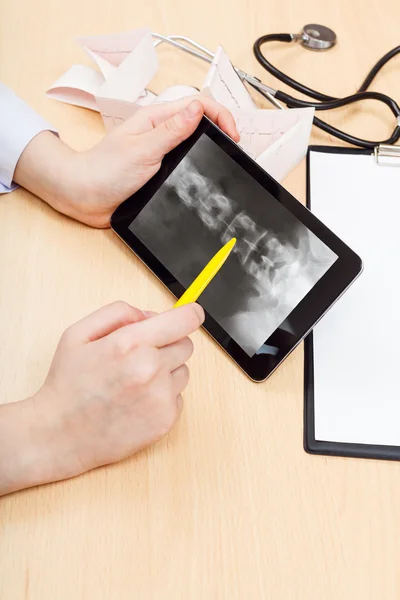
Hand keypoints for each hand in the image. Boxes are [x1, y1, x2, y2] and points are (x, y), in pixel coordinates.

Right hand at [0, 301, 204, 494]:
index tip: (191, 313)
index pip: (183, 320)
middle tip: (140, 355)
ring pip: (183, 371)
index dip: (190, 314)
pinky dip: (163, 396)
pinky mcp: (166, 420)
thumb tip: (151, 315)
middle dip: (168, 344)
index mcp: (130, 343)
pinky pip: (179, 396)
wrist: (59, 434)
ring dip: (166, 371)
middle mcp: (150, 369)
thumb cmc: (67, 384)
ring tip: (133, 382)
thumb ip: (118, 313)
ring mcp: (161, 397)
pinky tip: (136, 402)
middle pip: (186, 344)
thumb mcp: (79, 333)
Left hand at [14, 95, 238, 227]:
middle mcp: (160, 134)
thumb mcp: (142, 149)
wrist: (84, 197)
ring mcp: (160, 154)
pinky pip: (184, 167)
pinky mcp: (159, 173)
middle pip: (200, 124)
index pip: (198, 105)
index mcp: (156, 120)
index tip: (232, 135)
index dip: (220, 116)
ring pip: (194, 146)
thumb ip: (171, 130)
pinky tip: (205, 178)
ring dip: (210, 150)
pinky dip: (197, 169)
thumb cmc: (105, 171)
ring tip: (225, 161)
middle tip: (234, 148)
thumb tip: (198, 109)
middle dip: (220, 131)